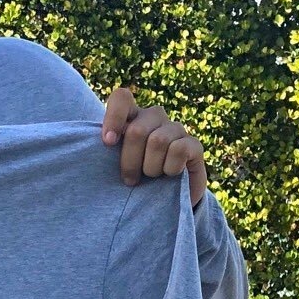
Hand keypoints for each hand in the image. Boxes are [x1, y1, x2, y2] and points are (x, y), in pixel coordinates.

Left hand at [101, 90, 206, 206]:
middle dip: (130, 161)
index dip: (113, 118)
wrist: (167, 200)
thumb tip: (104, 144)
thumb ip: (106, 153)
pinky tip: (170, 175)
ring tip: (152, 177)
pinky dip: (170, 168)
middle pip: (136, 130)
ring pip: (157, 141)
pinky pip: (178, 150)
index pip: (122, 98)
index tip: (108, 143)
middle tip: (129, 180)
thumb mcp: (115, 167)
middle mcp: (155, 117)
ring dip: (151, 168)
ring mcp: (176, 129)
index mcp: (133, 117)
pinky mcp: (194, 145)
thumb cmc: (135, 180)